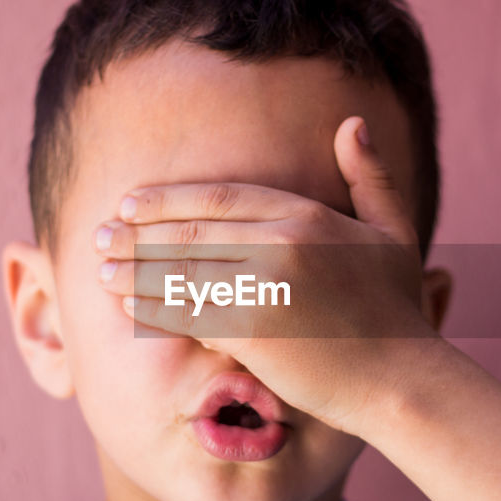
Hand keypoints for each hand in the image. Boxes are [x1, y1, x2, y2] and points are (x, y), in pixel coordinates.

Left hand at [91, 116, 439, 434]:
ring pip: (180, 271)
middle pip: (190, 231)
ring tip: (101, 269)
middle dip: (137, 233)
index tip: (132, 203)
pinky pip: (188, 313)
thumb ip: (370, 177)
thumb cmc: (396, 310)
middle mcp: (280, 242)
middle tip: (101, 235)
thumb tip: (352, 123)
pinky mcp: (249, 330)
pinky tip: (129, 305)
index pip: (219, 197)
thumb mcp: (393, 232)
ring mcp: (262, 286)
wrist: (400, 378)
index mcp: (306, 215)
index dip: (169, 199)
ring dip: (134, 270)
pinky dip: (153, 308)